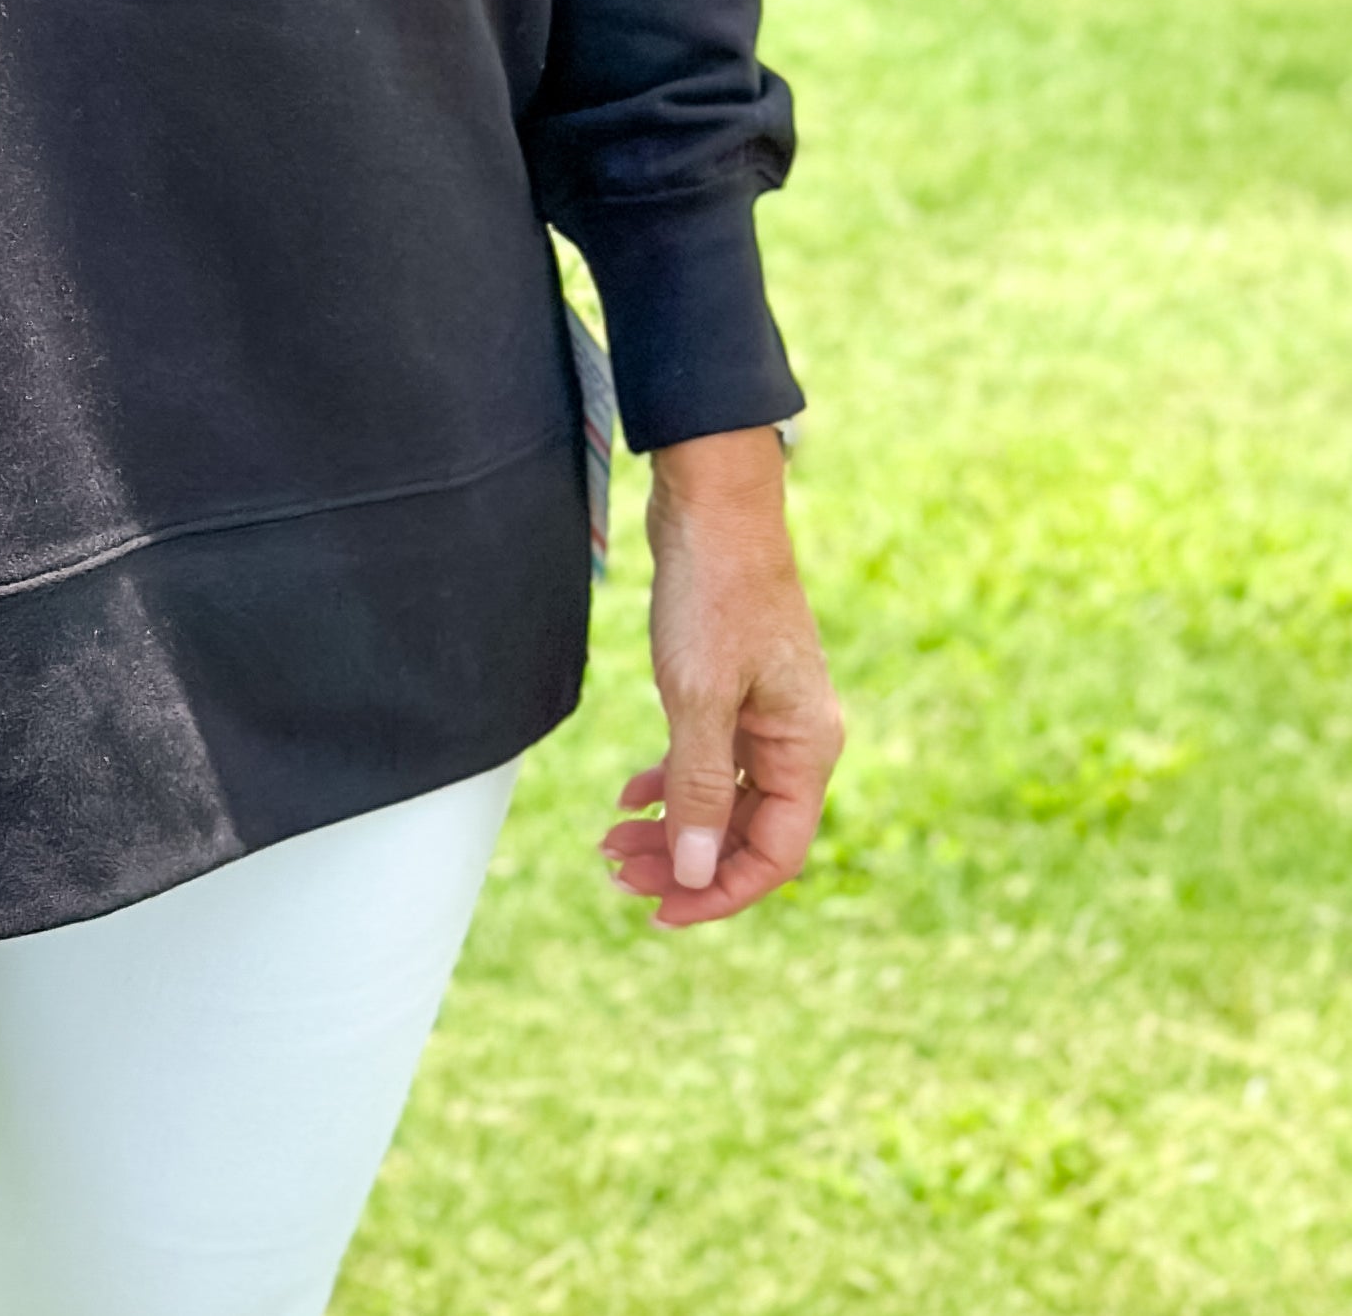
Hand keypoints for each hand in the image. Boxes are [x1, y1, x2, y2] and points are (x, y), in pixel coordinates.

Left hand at [601, 424, 841, 927]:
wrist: (712, 506)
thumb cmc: (715, 593)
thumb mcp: (699, 697)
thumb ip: (698, 787)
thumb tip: (693, 872)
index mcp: (806, 749)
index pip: (774, 854)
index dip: (718, 892)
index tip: (660, 911)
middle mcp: (795, 740)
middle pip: (744, 832)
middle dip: (682, 861)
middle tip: (616, 872)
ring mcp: (767, 715)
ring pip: (721, 798)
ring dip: (670, 826)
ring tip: (611, 842)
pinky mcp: (735, 691)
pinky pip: (709, 760)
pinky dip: (670, 781)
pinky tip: (629, 793)